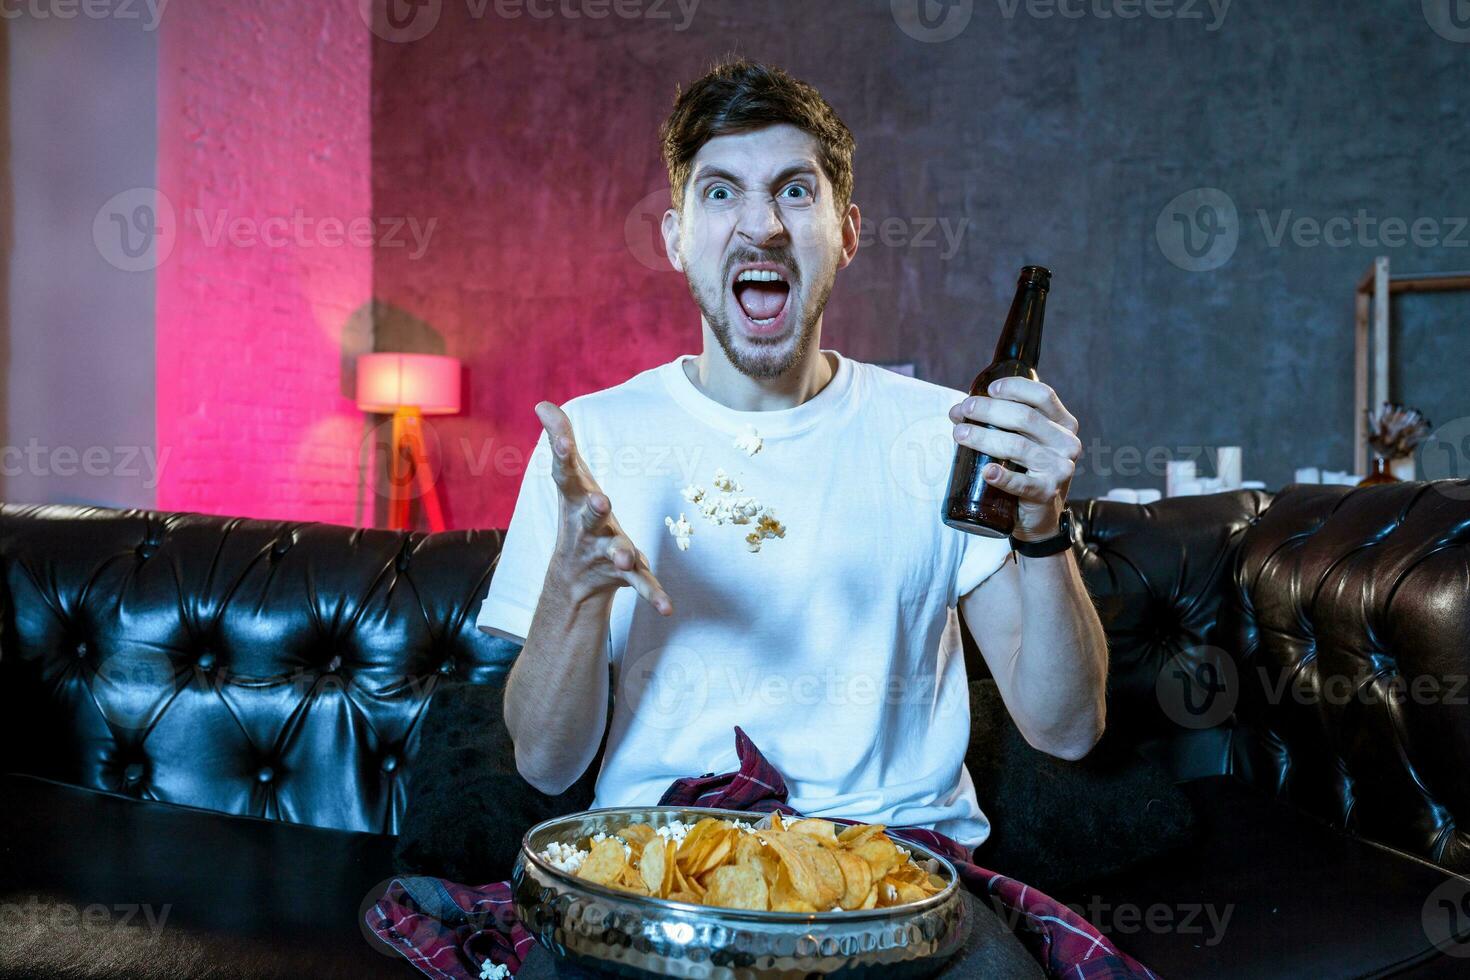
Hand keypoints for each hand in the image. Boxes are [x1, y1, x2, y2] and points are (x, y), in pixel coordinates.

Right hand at [535, 401, 673, 615]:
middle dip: (594, 508)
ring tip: (625, 555)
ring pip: (613, 551)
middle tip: (601, 500)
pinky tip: (667, 608)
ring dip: (620, 552)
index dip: (561, 454)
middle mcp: (587, 526)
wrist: (575, 576)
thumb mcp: (570, 479)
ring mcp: (604, 550)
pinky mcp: (624, 573)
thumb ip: (561, 439)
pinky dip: (653, 595)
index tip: (559, 439)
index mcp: (575, 498)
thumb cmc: (577, 512)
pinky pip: (641, 583)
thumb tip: (542, 403)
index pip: (565, 473)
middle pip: (590, 516)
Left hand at [948, 378, 1081, 540]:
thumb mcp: (1021, 440)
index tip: (990, 389)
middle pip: (1026, 418)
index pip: (1043, 396)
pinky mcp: (1046, 492)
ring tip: (960, 434)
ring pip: (1018, 446)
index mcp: (1063, 424)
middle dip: (990, 410)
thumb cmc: (1025, 469)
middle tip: (964, 410)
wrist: (1039, 515)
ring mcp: (1059, 468)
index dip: (1016, 388)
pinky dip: (1002, 477)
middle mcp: (1066, 443)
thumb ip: (999, 422)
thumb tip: (957, 411)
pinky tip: (987, 472)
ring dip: (984, 438)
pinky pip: (1022, 483)